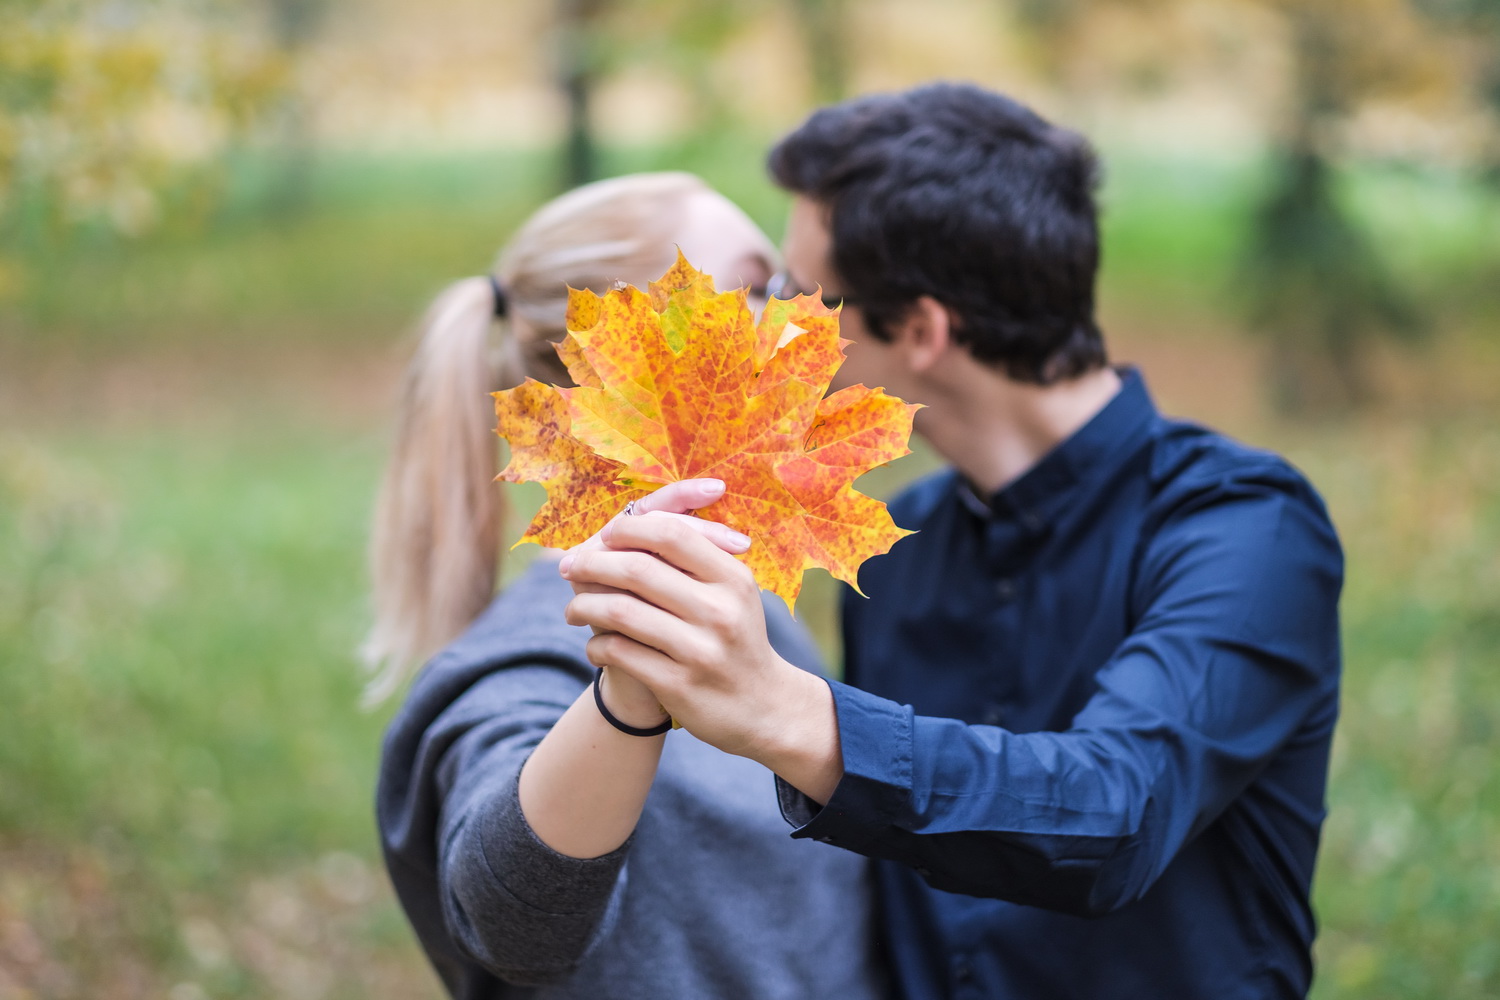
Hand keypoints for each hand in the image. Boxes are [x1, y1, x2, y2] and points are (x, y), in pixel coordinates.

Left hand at [563, 478, 750, 727]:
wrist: (765, 708)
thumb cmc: (737, 638)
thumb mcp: (734, 593)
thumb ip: (695, 559)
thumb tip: (631, 523)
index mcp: (732, 579)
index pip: (671, 533)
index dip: (628, 529)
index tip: (604, 536)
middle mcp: (720, 611)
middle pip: (638, 568)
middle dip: (592, 564)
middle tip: (569, 568)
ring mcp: (700, 650)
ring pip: (621, 612)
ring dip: (585, 606)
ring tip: (572, 609)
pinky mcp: (679, 685)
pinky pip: (620, 653)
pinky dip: (597, 646)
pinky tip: (594, 647)